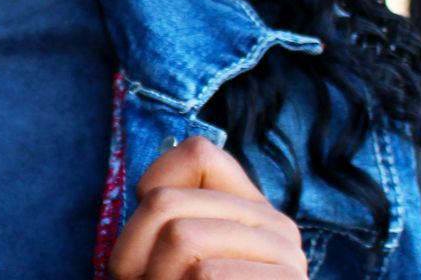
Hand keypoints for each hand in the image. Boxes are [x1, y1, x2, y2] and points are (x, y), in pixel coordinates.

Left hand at [107, 134, 308, 279]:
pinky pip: (208, 273)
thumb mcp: (172, 262)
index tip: (151, 238)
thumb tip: (151, 188)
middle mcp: (276, 227)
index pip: (199, 153)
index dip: (154, 188)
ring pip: (180, 237)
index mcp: (251, 211)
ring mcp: (287, 259)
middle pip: (166, 203)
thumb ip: (173, 221)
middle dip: (133, 253)